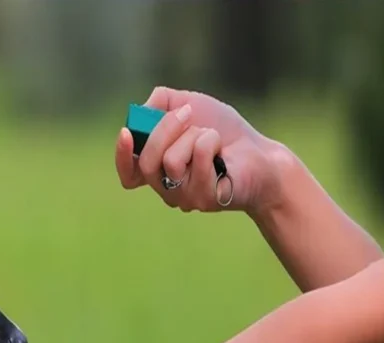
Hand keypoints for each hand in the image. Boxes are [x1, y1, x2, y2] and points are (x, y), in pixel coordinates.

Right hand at [115, 86, 284, 215]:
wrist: (261, 152)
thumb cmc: (224, 131)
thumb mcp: (189, 104)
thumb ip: (160, 102)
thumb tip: (141, 111)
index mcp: (158, 169)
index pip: (128, 173)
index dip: (122, 156)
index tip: (126, 132)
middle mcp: (166, 188)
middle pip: (145, 162)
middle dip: (165, 129)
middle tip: (188, 114)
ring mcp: (184, 197)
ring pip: (170, 160)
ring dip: (194, 136)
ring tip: (212, 137)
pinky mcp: (204, 199)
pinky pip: (197, 160)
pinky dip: (210, 142)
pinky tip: (223, 151)